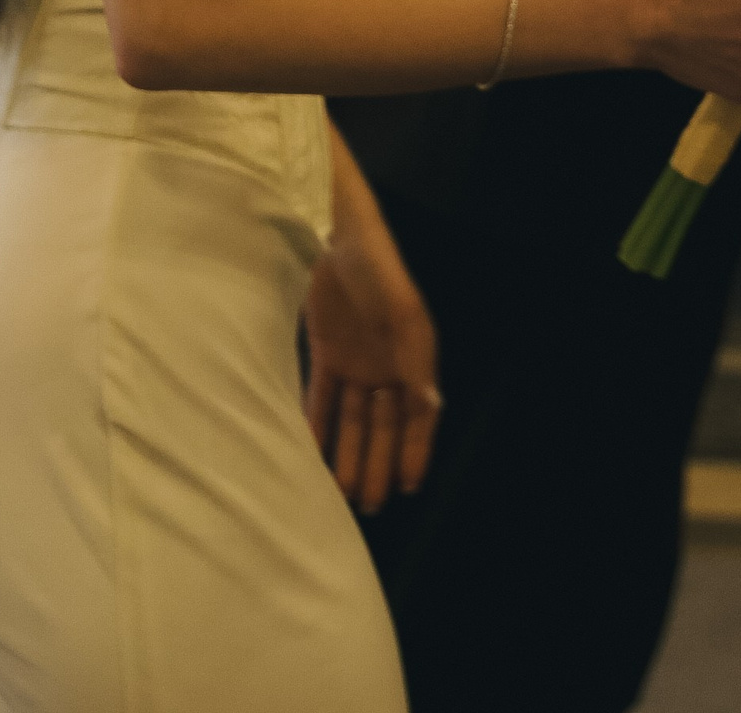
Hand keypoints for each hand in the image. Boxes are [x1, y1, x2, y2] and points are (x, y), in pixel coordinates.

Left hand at [304, 235, 442, 514]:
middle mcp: (387, 364)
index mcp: (414, 355)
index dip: (416, 450)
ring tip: (340, 494)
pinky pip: (323, 400)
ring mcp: (357, 361)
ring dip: (348, 454)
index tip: (410, 487)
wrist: (336, 235)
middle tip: (369, 507)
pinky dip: (318, 426)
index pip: (418, 414)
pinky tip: (309, 454)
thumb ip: (415, 359)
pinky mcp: (328, 353)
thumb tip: (431, 405)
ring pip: (354, 420)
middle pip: (384, 425)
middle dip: (378, 464)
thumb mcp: (402, 311)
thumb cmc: (378, 270)